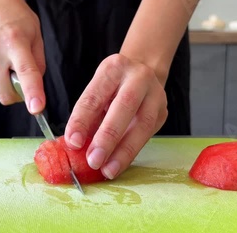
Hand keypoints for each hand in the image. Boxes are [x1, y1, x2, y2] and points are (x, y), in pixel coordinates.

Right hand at [0, 0, 45, 113]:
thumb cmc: (15, 15)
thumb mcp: (36, 34)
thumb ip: (38, 62)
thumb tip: (35, 85)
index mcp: (16, 43)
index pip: (26, 73)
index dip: (33, 93)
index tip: (37, 108)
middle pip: (6, 94)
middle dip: (18, 95)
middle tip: (23, 79)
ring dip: (7, 81)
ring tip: (9, 58)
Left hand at [64, 54, 167, 179]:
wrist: (144, 75)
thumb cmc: (113, 88)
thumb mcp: (97, 92)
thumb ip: (87, 116)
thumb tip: (75, 146)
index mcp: (113, 68)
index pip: (95, 95)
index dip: (82, 120)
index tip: (73, 142)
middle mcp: (138, 77)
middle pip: (124, 106)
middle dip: (108, 137)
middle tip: (93, 160)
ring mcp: (155, 94)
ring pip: (143, 124)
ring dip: (124, 151)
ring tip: (108, 169)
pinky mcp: (163, 112)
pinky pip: (148, 135)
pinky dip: (131, 152)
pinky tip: (119, 164)